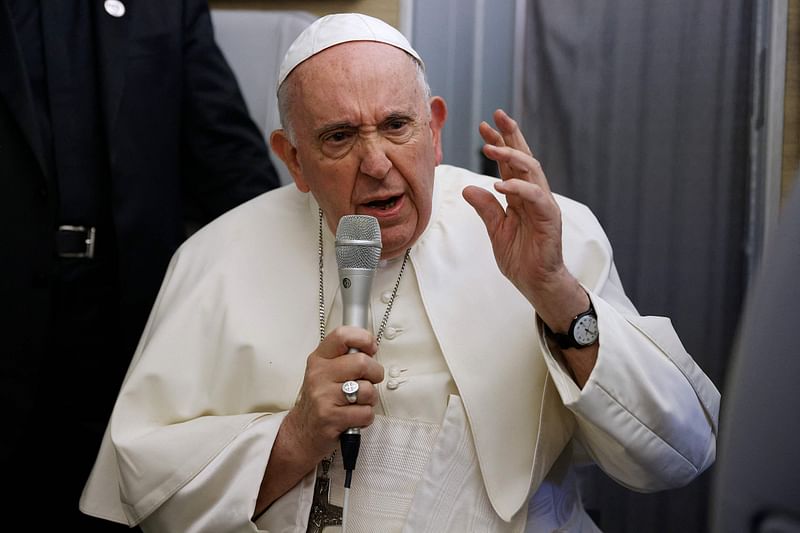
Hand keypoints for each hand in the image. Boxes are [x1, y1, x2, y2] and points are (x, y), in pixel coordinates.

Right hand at [285, 326, 383, 461]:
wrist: (302, 432)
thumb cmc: (320, 400)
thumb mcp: (325, 372)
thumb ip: (344, 357)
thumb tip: (370, 346)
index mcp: (319, 359)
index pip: (342, 336)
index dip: (363, 339)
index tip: (371, 347)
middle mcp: (319, 375)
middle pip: (362, 363)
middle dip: (375, 373)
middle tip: (370, 380)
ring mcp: (324, 397)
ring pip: (367, 390)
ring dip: (370, 399)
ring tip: (358, 402)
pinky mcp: (331, 418)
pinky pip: (366, 413)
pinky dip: (365, 417)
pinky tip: (353, 417)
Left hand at [462, 109, 581, 320]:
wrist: (536, 282)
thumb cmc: (521, 258)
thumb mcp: (496, 230)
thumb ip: (486, 208)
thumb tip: (468, 188)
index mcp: (520, 196)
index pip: (510, 163)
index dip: (500, 142)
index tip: (484, 125)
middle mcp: (533, 195)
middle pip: (524, 157)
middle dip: (511, 135)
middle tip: (496, 116)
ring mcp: (543, 204)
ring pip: (532, 171)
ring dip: (511, 156)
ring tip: (490, 148)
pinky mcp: (549, 218)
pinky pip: (535, 196)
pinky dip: (518, 188)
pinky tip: (500, 184)